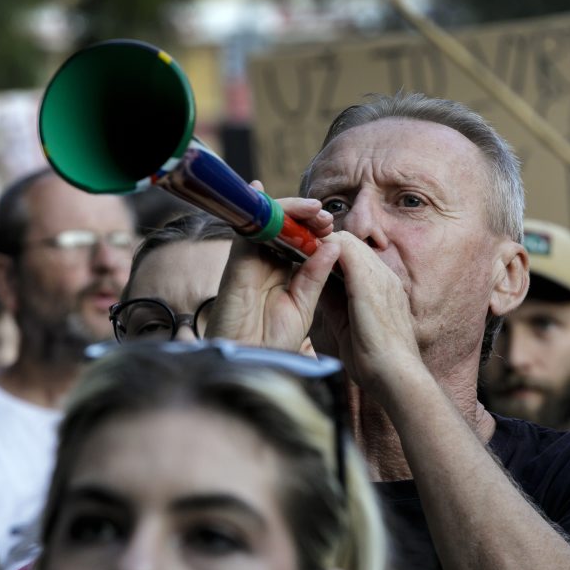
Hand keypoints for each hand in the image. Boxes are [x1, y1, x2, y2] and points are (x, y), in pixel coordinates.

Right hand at [205, 182, 338, 352]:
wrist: (251, 366)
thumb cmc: (273, 342)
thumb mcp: (303, 306)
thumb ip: (314, 276)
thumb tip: (332, 245)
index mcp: (282, 272)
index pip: (297, 239)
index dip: (314, 228)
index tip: (333, 228)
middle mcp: (264, 263)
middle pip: (282, 226)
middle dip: (304, 215)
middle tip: (325, 217)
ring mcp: (249, 262)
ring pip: (265, 223)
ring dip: (289, 210)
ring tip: (313, 209)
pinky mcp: (236, 266)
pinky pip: (247, 233)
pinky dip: (262, 215)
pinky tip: (275, 203)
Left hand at [310, 231, 422, 399]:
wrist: (397, 375)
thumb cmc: (375, 362)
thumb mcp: (350, 326)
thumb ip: (336, 303)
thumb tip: (318, 288)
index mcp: (382, 288)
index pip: (355, 256)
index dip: (330, 255)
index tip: (307, 261)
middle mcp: (384, 276)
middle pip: (350, 243)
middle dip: (323, 245)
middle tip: (296, 250)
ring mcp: (380, 276)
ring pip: (347, 241)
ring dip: (321, 244)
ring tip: (296, 249)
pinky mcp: (369, 281)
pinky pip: (345, 249)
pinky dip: (323, 248)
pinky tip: (303, 253)